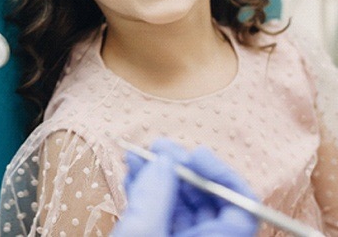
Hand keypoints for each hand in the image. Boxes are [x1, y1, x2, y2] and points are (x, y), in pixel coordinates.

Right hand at [112, 138, 257, 236]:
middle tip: (159, 147)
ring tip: (138, 154)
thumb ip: (156, 195)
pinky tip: (133, 172)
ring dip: (159, 174)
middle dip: (182, 169)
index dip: (222, 176)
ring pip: (180, 205)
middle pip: (207, 201)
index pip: (242, 208)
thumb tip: (165, 161)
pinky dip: (147, 190)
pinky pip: (161, 213)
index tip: (195, 154)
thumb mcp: (143, 233)